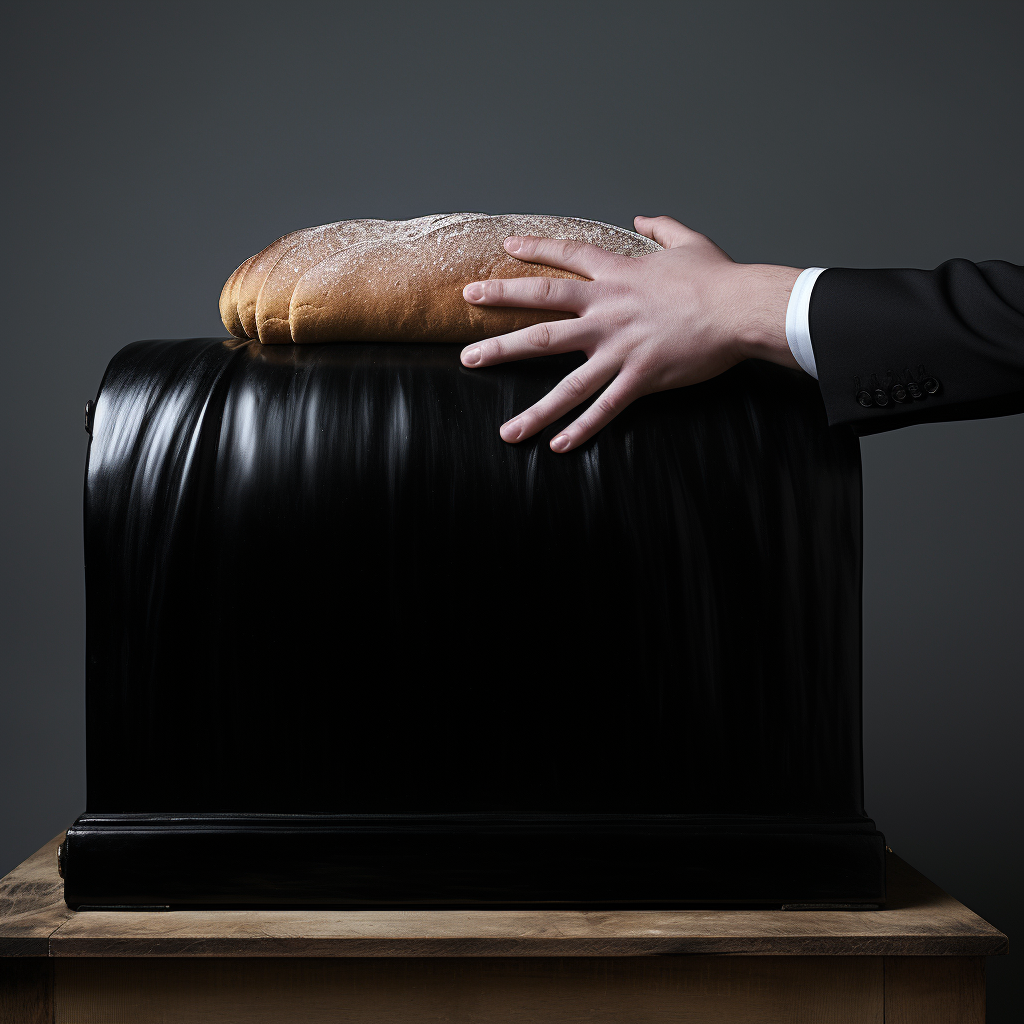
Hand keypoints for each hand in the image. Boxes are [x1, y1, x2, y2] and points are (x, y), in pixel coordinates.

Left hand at [460, 216, 801, 451]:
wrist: (742, 308)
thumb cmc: (719, 278)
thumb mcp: (689, 242)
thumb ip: (662, 227)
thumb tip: (643, 216)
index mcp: (616, 276)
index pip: (564, 258)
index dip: (533, 251)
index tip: (504, 250)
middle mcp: (607, 311)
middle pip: (541, 314)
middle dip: (500, 321)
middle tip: (465, 334)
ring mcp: (619, 347)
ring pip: (565, 381)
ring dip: (532, 408)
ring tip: (504, 429)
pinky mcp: (639, 376)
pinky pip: (604, 408)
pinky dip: (581, 429)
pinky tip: (557, 446)